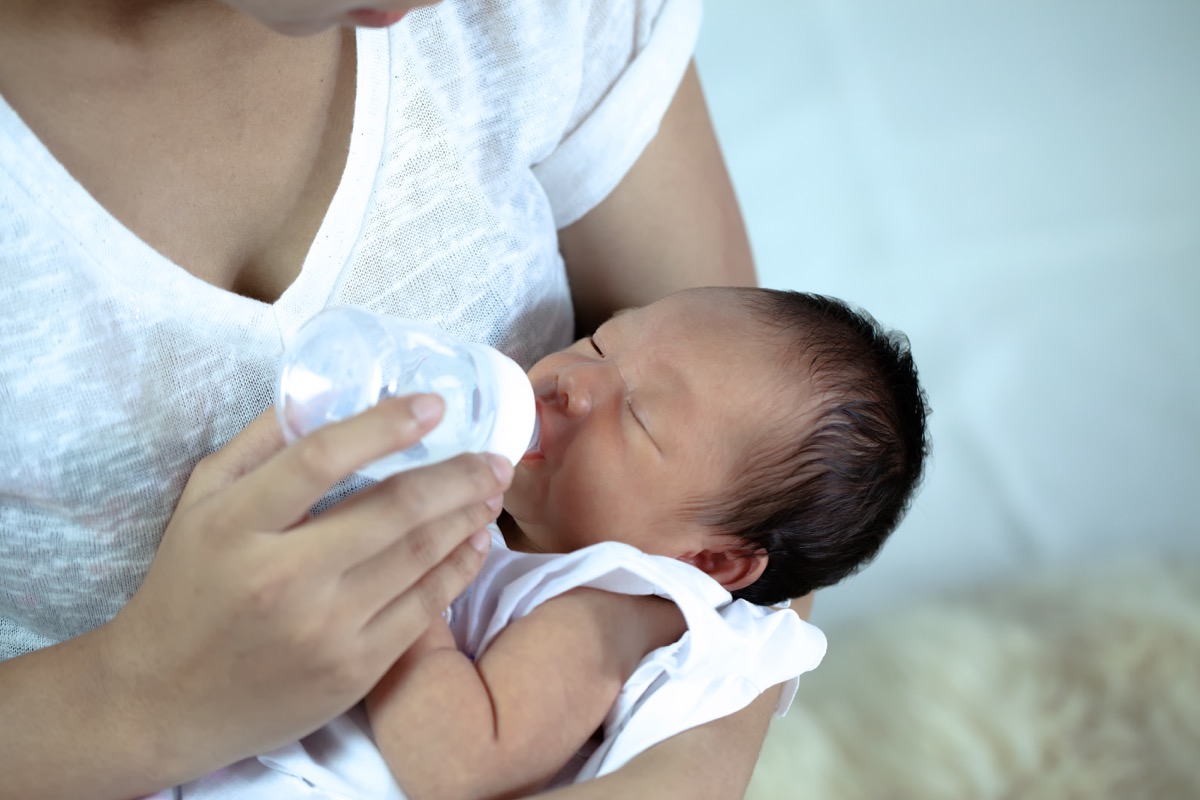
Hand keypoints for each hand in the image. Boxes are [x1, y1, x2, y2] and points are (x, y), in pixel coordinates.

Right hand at [97, 395, 510, 785]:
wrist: (163, 701)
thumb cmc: (187, 587)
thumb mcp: (202, 502)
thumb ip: (261, 443)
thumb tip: (325, 393)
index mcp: (237, 525)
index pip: (321, 457)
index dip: (385, 425)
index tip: (433, 405)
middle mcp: (283, 577)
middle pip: (394, 510)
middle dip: (458, 476)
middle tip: (493, 457)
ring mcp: (323, 629)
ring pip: (419, 558)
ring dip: (466, 517)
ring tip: (490, 491)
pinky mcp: (352, 671)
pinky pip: (424, 609)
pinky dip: (458, 569)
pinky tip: (474, 542)